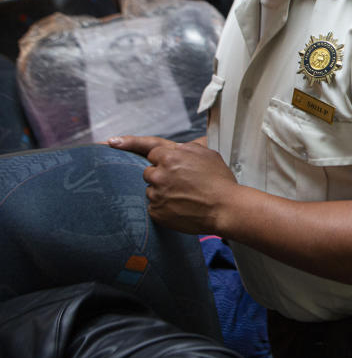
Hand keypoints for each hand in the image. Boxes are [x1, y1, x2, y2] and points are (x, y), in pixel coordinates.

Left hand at [108, 135, 236, 233]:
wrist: (225, 208)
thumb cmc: (220, 181)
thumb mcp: (208, 154)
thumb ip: (187, 148)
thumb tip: (178, 148)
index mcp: (171, 155)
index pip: (150, 150)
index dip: (145, 151)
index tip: (121, 146)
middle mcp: (160, 173)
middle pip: (148, 172)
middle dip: (160, 176)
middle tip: (180, 183)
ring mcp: (156, 193)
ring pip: (150, 190)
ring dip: (162, 192)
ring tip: (183, 197)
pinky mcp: (156, 211)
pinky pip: (153, 207)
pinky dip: (164, 208)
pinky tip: (180, 208)